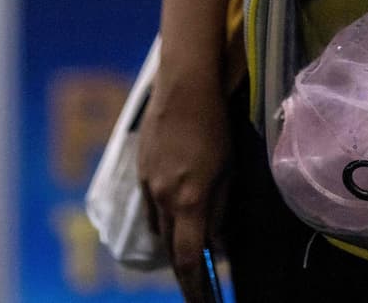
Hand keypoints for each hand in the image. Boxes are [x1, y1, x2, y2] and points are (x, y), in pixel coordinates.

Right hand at [137, 67, 229, 301]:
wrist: (183, 86)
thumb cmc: (214, 125)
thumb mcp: (227, 170)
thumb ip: (219, 210)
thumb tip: (215, 242)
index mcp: (187, 200)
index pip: (187, 258)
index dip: (193, 286)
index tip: (200, 301)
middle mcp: (162, 198)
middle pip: (170, 247)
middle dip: (184, 267)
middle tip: (200, 280)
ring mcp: (147, 184)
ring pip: (159, 226)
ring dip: (174, 237)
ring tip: (192, 236)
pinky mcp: (140, 170)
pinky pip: (151, 204)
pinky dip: (165, 213)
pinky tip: (179, 202)